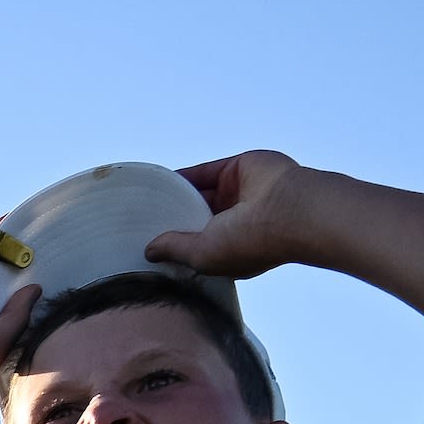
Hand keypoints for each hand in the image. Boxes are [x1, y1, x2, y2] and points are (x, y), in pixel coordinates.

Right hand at [0, 233, 40, 397]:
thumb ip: (17, 316)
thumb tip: (35, 289)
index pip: (13, 309)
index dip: (30, 293)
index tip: (54, 275)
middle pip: (2, 284)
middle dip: (21, 268)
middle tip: (48, 247)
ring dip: (6, 249)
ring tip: (31, 230)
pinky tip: (6, 223)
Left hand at [152, 151, 314, 277]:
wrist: (287, 209)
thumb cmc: (250, 243)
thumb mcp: (202, 254)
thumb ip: (175, 249)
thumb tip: (148, 251)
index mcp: (229, 249)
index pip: (196, 246)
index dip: (173, 245)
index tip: (145, 246)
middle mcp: (234, 222)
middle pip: (193, 217)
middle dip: (169, 218)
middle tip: (135, 222)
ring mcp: (237, 194)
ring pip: (196, 193)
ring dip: (172, 195)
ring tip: (141, 200)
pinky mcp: (236, 169)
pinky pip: (202, 172)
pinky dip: (181, 175)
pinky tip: (156, 179)